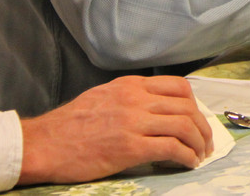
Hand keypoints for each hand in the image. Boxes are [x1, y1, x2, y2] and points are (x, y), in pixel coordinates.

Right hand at [18, 76, 213, 184]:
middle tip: (206, 141)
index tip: (197, 118)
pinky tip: (188, 164)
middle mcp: (136, 99)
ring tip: (200, 155)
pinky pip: (171, 149)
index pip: (178, 86)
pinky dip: (186, 157)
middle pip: (186, 107)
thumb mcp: (102, 96)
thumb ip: (129, 98)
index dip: (194, 104)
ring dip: (199, 143)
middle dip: (203, 126)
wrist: (43, 144)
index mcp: (130, 85)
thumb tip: (154, 109)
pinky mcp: (131, 148)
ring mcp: (134, 122)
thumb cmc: (68, 125)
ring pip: (184, 126)